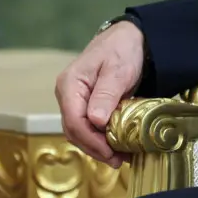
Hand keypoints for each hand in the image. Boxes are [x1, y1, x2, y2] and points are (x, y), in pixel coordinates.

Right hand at [54, 21, 145, 166]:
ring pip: (81, 132)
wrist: (129, 37)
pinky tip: (118, 146)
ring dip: (98, 147)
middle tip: (118, 160)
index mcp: (69, 85)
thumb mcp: (118, 70)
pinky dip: (102, 138)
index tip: (111, 152)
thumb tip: (95, 122)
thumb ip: (106, 94)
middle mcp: (67, 94)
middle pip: (74, 130)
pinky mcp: (86, 105)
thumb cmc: (123, 49)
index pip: (73, 120)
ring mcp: (75, 101)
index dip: (91, 140)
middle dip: (95, 148)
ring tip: (121, 157)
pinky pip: (89, 126)